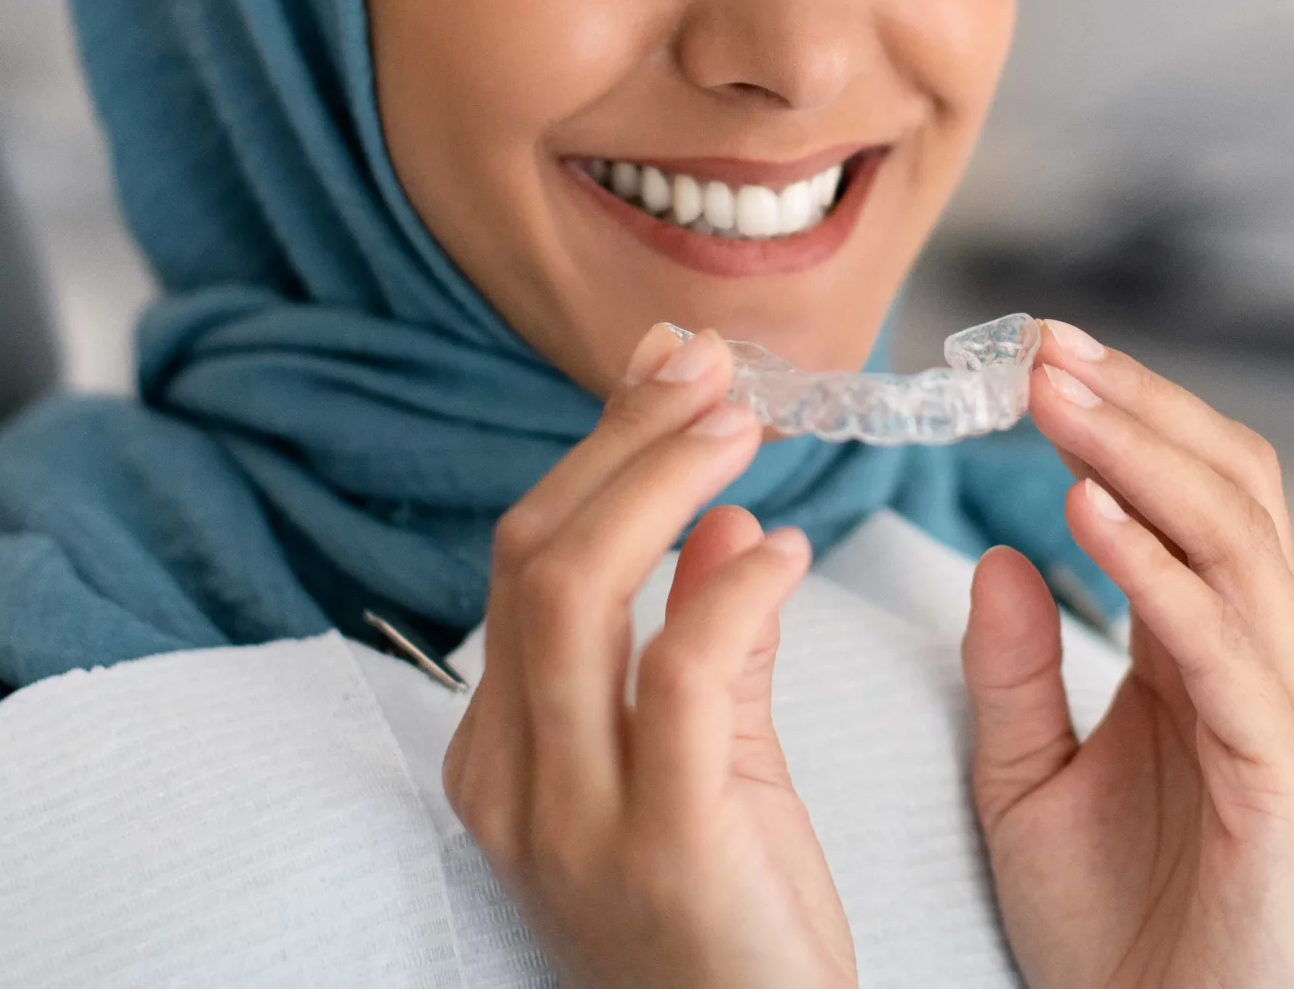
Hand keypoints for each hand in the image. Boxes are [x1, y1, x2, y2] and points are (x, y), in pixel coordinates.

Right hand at [443, 323, 855, 988]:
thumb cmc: (736, 925)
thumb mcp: (710, 767)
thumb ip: (703, 644)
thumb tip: (719, 520)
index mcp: (505, 750)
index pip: (529, 559)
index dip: (601, 450)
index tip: (675, 368)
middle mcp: (511, 777)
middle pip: (536, 555)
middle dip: (623, 439)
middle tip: (711, 368)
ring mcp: (571, 816)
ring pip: (573, 590)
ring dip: (661, 480)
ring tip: (744, 422)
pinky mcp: (662, 845)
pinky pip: (677, 676)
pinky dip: (730, 589)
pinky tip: (788, 549)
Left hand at [963, 322, 1293, 988]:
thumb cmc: (1105, 931)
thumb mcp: (1023, 780)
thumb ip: (1012, 669)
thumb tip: (997, 551)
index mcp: (1208, 654)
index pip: (1190, 493)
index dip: (1122, 415)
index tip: (1032, 352)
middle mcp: (1266, 666)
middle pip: (1231, 488)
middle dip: (1138, 407)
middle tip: (1043, 346)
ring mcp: (1288, 716)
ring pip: (1237, 541)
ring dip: (1141, 456)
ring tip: (1054, 398)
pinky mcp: (1285, 779)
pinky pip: (1223, 649)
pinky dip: (1156, 571)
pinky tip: (1083, 513)